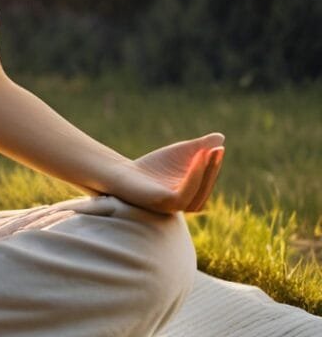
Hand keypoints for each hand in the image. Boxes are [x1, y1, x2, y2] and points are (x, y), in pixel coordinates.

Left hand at [107, 132, 225, 214]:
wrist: (123, 173)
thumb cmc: (152, 166)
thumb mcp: (179, 154)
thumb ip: (199, 147)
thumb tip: (221, 138)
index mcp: (192, 195)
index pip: (208, 183)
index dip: (214, 166)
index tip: (219, 148)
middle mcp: (185, 204)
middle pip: (204, 189)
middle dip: (211, 169)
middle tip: (216, 150)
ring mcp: (174, 206)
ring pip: (197, 194)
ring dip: (203, 173)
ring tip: (205, 152)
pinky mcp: (163, 203)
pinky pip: (184, 195)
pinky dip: (192, 178)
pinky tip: (194, 160)